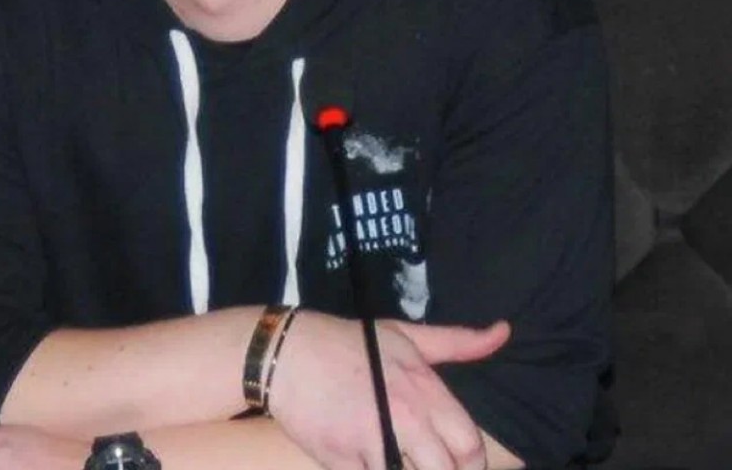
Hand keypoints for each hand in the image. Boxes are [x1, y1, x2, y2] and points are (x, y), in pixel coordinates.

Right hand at [266, 311, 508, 469]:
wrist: (285, 353)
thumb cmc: (348, 343)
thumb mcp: (405, 336)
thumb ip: (458, 342)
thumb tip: (504, 332)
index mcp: (426, 393)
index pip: (470, 447)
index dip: (469, 463)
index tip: (456, 463)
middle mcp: (405, 420)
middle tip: (422, 464)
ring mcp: (371, 442)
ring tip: (393, 460)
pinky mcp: (340, 460)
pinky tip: (360, 461)